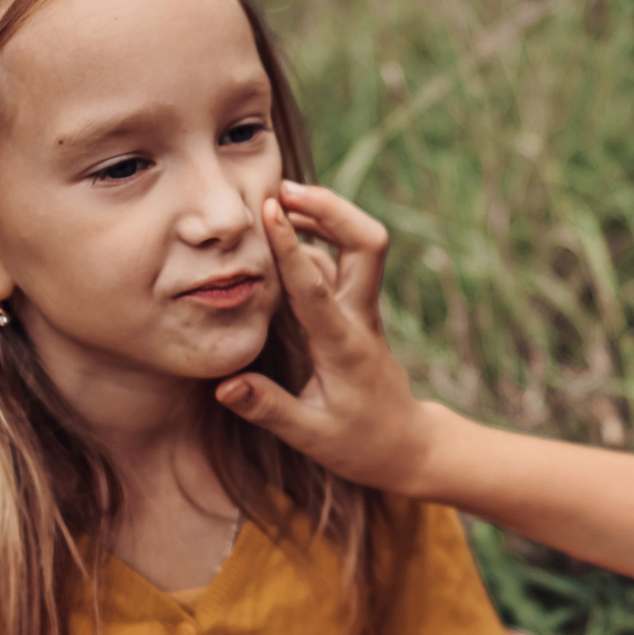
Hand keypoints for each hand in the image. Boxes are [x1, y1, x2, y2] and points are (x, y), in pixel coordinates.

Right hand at [217, 182, 439, 493]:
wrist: (408, 446)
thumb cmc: (360, 445)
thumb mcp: (311, 437)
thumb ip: (268, 409)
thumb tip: (225, 386)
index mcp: (344, 346)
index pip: (316, 286)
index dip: (290, 246)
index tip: (269, 208)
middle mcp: (360, 318)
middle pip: (366, 243)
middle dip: (331, 208)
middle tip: (284, 189)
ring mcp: (363, 310)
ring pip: (358, 245)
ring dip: (326, 214)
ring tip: (280, 197)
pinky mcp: (359, 310)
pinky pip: (343, 262)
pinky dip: (320, 238)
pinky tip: (290, 229)